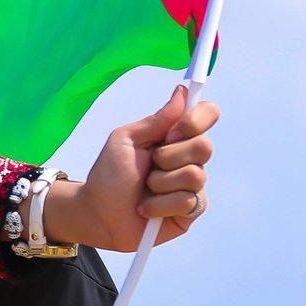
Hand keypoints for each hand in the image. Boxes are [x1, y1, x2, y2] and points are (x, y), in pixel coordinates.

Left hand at [45, 85, 219, 251]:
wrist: (98, 214)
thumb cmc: (110, 175)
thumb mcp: (126, 140)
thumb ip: (156, 120)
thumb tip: (182, 92)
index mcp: (175, 136)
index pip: (207, 114)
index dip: (197, 119)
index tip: (172, 132)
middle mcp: (188, 158)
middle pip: (204, 146)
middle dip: (169, 156)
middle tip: (150, 163)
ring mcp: (192, 186)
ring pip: (195, 175)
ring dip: (161, 182)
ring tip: (145, 188)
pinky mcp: (190, 212)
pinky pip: (188, 201)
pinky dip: (160, 204)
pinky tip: (147, 209)